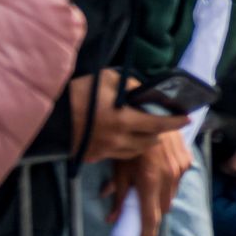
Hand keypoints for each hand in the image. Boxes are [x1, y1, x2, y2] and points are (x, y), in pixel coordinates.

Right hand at [68, 72, 186, 161]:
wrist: (47, 111)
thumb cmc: (79, 90)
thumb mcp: (110, 79)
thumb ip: (133, 88)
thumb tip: (149, 95)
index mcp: (124, 120)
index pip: (160, 124)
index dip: (176, 122)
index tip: (187, 118)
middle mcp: (118, 140)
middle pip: (151, 142)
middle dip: (159, 132)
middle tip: (160, 122)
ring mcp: (104, 151)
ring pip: (136, 151)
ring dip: (143, 142)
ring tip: (142, 130)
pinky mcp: (92, 156)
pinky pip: (117, 155)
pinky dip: (125, 147)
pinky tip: (121, 136)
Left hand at [105, 131, 190, 235]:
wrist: (151, 112)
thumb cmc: (129, 139)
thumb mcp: (119, 168)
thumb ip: (118, 195)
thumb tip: (113, 218)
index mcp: (149, 182)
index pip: (151, 216)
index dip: (148, 233)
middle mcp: (169, 178)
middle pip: (163, 207)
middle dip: (153, 210)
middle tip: (142, 205)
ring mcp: (180, 169)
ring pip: (172, 193)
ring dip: (162, 194)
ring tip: (150, 183)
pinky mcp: (187, 160)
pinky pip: (179, 178)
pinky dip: (170, 180)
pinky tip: (160, 169)